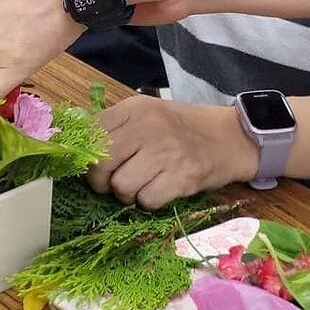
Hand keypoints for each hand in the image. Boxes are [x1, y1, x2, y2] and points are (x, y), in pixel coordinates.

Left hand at [88, 97, 259, 208]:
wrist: (229, 136)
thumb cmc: (181, 128)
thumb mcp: (148, 114)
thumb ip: (117, 128)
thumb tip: (80, 150)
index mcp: (135, 108)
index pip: (92, 134)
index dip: (89, 157)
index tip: (98, 166)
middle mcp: (147, 126)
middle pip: (101, 163)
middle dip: (101, 181)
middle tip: (113, 183)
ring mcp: (166, 151)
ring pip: (121, 186)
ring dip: (127, 194)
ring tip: (141, 185)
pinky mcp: (182, 177)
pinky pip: (147, 201)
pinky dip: (149, 202)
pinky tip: (160, 189)